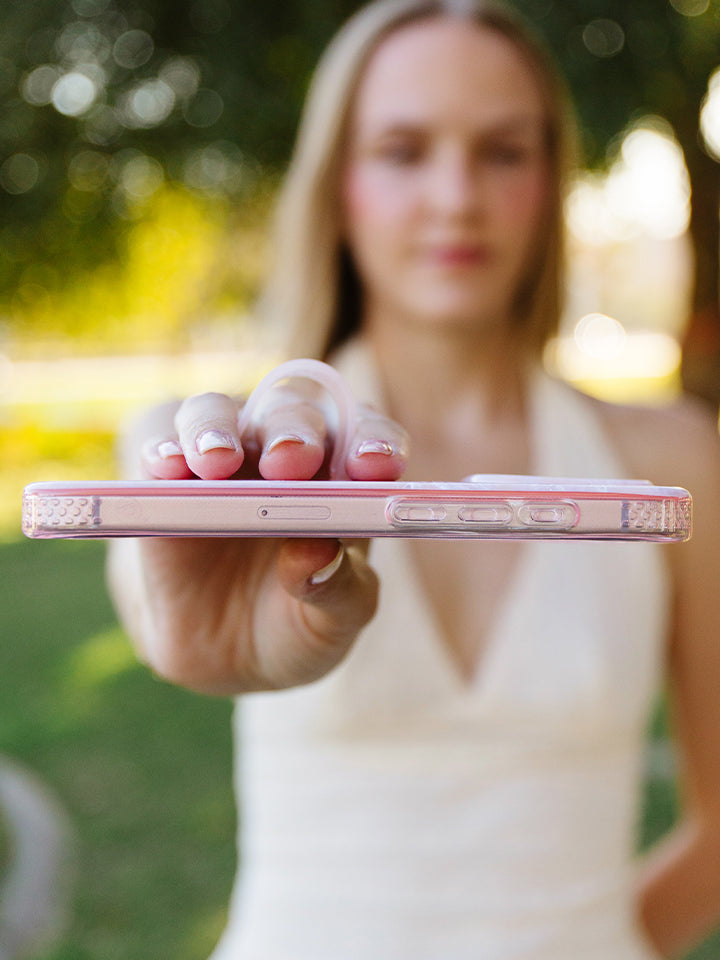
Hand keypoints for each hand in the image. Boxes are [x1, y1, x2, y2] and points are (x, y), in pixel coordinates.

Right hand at [108, 375, 408, 695]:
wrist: (228, 657)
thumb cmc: (299, 622)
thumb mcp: (333, 622)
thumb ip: (338, 589)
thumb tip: (316, 551)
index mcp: (344, 479)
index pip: (368, 439)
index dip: (374, 442)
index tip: (374, 465)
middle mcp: (284, 455)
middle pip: (291, 416)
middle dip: (294, 433)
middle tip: (290, 461)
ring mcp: (223, 461)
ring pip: (217, 414)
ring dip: (216, 430)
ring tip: (216, 461)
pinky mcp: (164, 479)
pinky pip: (158, 448)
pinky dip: (161, 450)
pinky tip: (165, 466)